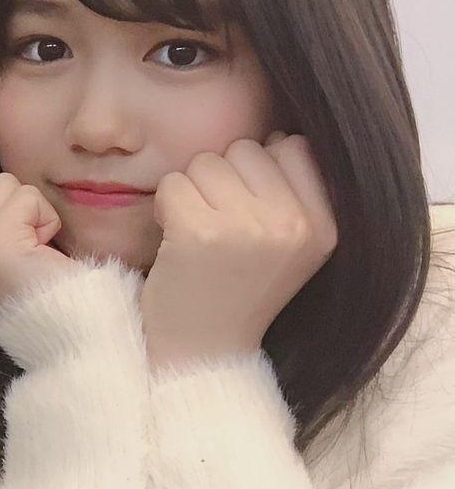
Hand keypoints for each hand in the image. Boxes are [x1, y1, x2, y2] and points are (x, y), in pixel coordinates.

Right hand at [0, 172, 73, 317]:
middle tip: (31, 249)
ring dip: (32, 210)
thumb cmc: (50, 297)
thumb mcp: (1, 264)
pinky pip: (26, 197)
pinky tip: (46, 251)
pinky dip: (46, 218)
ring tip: (37, 249)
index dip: (6, 212)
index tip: (21, 252)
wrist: (70, 335)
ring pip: (3, 184)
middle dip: (17, 206)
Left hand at [140, 135, 337, 367]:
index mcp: (324, 226)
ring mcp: (249, 228)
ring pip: (205, 161)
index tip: (245, 212)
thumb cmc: (235, 293)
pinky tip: (174, 242)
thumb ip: (293, 192)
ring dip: (191, 192)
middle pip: (244, 148)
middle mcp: (294, 225)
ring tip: (196, 236)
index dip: (257, 170)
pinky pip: (173, 183)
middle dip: (221, 179)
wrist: (200, 354)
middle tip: (216, 229)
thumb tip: (275, 134)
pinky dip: (164, 208)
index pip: (293, 145)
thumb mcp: (289, 247)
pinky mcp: (200, 234)